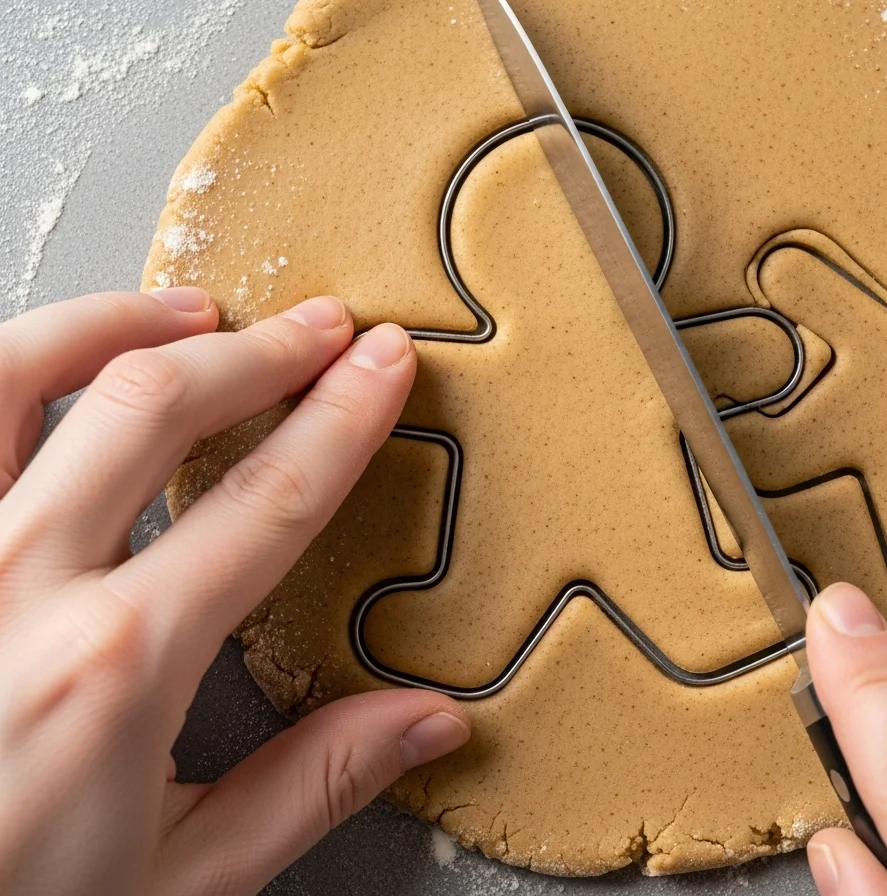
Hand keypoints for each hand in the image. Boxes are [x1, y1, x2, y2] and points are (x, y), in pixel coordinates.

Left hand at [0, 290, 469, 895]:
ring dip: (115, 322)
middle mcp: (18, 584)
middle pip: (158, 404)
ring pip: (17, 373)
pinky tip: (40, 373)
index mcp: (118, 662)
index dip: (341, 417)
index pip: (268, 500)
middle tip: (314, 325)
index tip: (377, 364)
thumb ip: (308, 785)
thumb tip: (426, 724)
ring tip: (181, 311)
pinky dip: (4, 373)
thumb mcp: (181, 877)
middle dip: (257, 350)